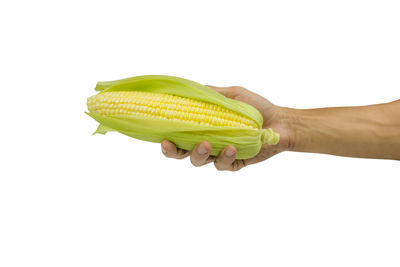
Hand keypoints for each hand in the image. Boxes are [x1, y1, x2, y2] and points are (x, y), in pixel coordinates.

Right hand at [161, 85, 292, 170]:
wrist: (281, 121)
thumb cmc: (256, 107)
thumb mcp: (233, 94)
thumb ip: (212, 94)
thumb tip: (190, 88)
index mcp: (202, 127)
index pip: (178, 135)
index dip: (167, 140)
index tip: (162, 138)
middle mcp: (207, 143)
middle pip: (182, 153)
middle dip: (175, 152)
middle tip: (173, 145)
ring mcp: (219, 155)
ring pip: (200, 162)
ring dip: (199, 154)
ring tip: (206, 145)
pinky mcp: (234, 164)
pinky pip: (224, 165)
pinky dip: (225, 157)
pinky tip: (232, 148)